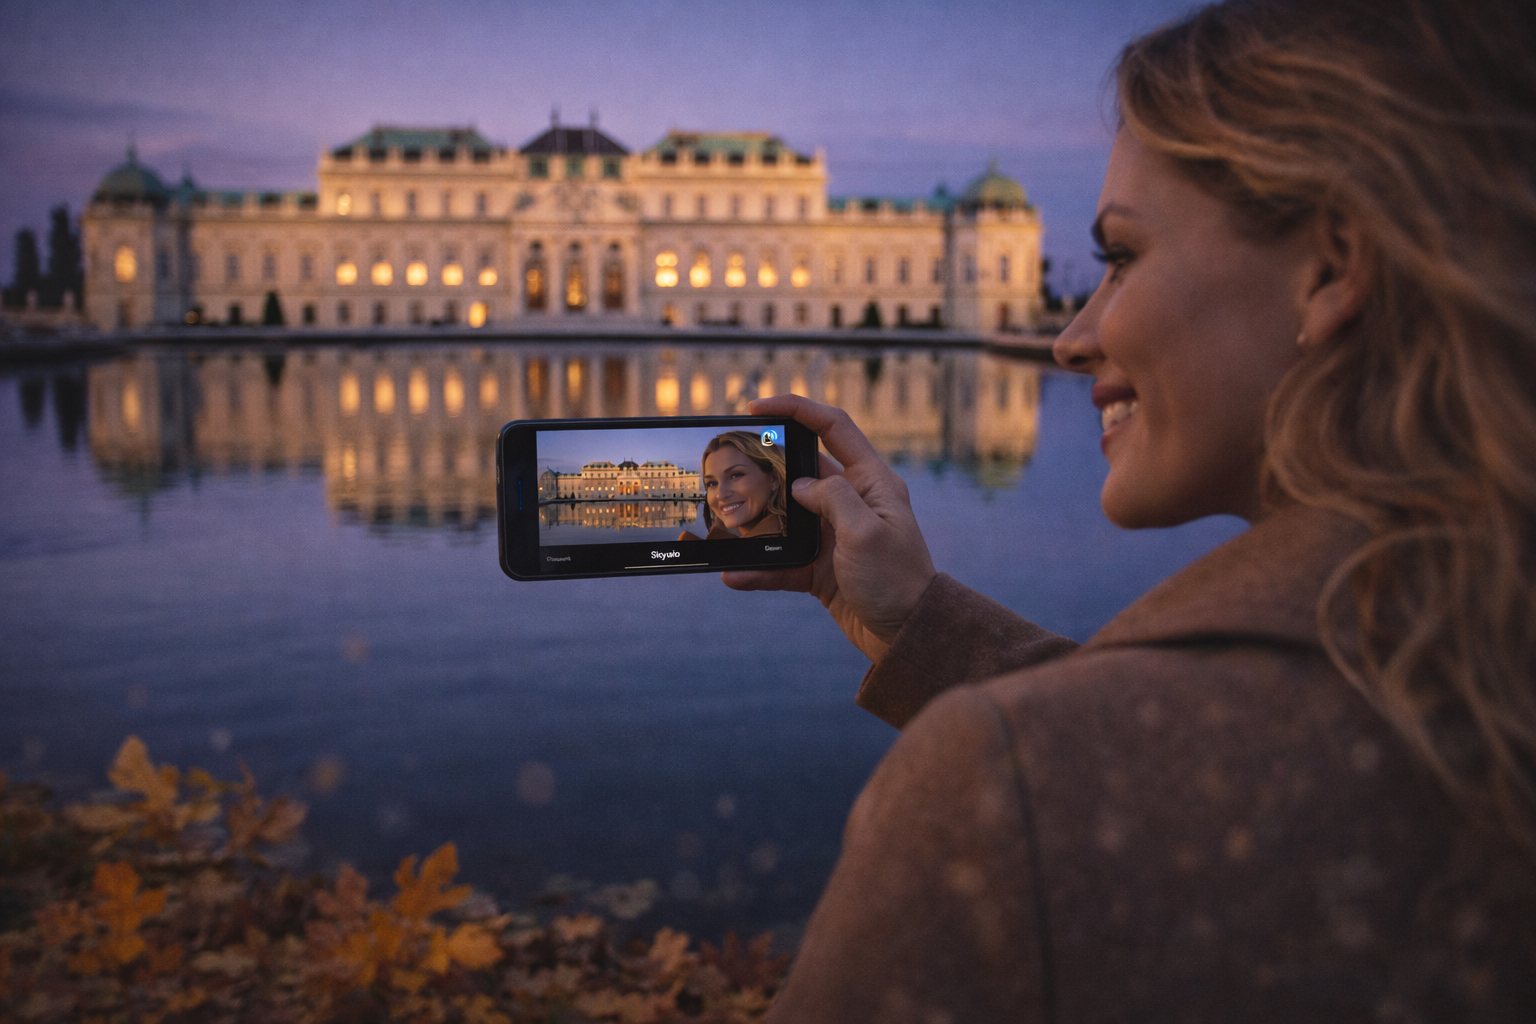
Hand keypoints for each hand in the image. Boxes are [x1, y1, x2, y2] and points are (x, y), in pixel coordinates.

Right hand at [722, 395, 936, 662]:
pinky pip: (783, 562)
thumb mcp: (866, 532)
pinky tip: (736, 574)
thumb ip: (832, 498)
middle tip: (733, 466)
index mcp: (872, 482)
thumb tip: (799, 486)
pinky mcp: (821, 567)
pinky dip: (761, 568)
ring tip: (727, 522)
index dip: (797, 409)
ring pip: (787, 517)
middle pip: (801, 470)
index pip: (833, 428)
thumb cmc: (897, 581)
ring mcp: (835, 535)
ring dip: (758, 522)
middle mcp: (853, 503)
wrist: (908, 636)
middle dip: (767, 467)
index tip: (758, 407)